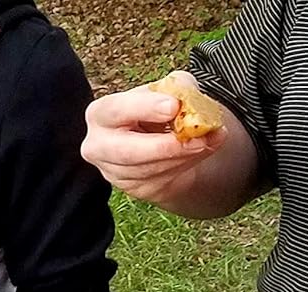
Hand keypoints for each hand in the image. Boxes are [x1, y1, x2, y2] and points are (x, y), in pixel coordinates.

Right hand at [82, 71, 226, 204]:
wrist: (160, 141)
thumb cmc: (158, 110)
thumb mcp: (168, 89)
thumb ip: (178, 87)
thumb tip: (188, 99)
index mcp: (101, 114)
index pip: (115, 111)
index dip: (144, 108)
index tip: (173, 106)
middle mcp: (99, 146)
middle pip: (126, 152)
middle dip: (163, 146)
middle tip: (194, 138)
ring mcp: (113, 172)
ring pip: (148, 169)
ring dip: (182, 156)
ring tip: (208, 140)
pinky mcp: (132, 189)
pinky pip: (160, 180)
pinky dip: (186, 164)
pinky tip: (201, 150)